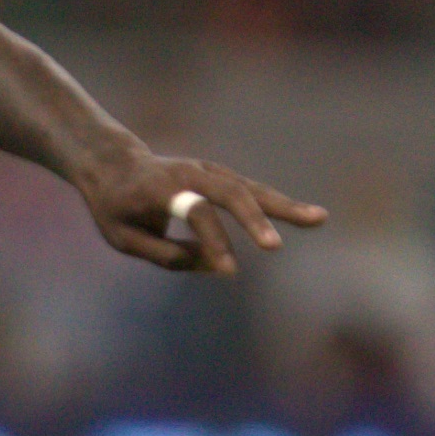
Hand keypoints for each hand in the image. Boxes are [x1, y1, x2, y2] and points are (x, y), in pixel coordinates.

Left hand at [88, 154, 326, 276]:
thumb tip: (217, 265)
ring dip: (284, 205)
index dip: (212, 240)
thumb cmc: (116, 207)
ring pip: (249, 188)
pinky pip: (253, 192)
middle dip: (253, 219)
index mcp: (158, 188)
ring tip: (319, 218)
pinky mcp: (221, 177)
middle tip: (274, 247)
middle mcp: (188, 173)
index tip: (229, 271)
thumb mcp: (126, 239)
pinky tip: (311, 217)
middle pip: (228, 192)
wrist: (114, 164)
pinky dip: (281, 205)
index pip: (193, 211)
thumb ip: (167, 255)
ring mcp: (207, 171)